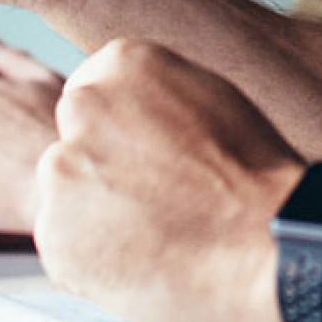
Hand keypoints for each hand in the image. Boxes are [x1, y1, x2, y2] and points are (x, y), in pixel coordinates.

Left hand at [35, 40, 303, 321]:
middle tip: (152, 197)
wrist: (267, 241)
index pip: (94, 92)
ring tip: (156, 232)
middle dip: (101, 169)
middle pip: (74, 141)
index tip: (147, 156)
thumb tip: (132, 114)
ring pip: (67, 195)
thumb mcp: (209, 96)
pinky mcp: (55, 236)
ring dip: (95, 215)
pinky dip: (93, 259)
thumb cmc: (255, 174)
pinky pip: (65, 246)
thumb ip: (155, 97)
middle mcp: (84, 107)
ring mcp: (64, 172)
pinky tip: (142, 258)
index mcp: (123, 62)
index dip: (123, 133)